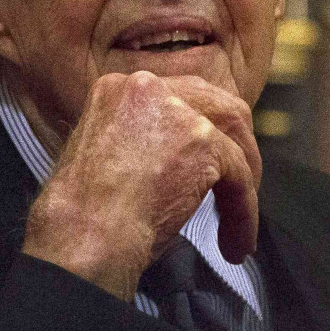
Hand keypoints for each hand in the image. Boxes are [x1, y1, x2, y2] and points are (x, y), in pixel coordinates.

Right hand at [20, 71, 260, 299]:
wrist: (84, 232)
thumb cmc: (84, 211)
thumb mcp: (101, 152)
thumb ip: (135, 138)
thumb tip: (172, 154)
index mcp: (116, 88)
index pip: (177, 96)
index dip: (199, 127)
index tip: (203, 160)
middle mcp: (146, 88)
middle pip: (216, 103)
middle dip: (235, 143)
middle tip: (237, 182)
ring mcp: (177, 111)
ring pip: (234, 138)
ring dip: (245, 179)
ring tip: (238, 217)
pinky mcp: (203, 141)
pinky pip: (240, 177)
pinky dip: (243, 213)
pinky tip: (235, 242)